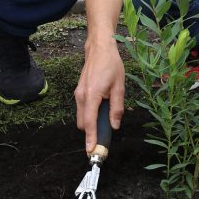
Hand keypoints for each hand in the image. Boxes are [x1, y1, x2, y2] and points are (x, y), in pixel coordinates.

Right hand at [74, 37, 124, 152]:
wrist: (99, 48)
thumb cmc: (111, 65)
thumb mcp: (119, 86)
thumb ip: (117, 108)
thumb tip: (115, 125)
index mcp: (91, 95)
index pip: (89, 122)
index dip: (91, 138)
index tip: (91, 150)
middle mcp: (81, 96)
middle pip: (83, 123)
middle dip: (92, 132)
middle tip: (106, 136)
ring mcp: (78, 94)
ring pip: (81, 117)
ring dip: (91, 123)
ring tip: (107, 120)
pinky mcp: (79, 92)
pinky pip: (82, 109)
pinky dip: (89, 114)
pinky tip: (102, 108)